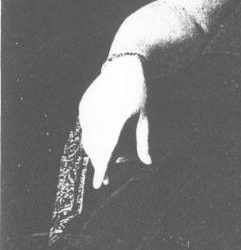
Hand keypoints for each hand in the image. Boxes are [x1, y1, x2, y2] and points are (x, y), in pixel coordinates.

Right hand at [78, 56, 151, 188]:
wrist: (123, 66)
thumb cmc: (139, 91)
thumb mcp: (145, 116)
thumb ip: (144, 141)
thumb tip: (148, 162)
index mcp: (116, 121)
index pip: (106, 152)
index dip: (102, 170)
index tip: (100, 184)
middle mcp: (98, 117)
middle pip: (94, 149)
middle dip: (99, 164)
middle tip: (107, 177)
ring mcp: (88, 112)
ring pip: (87, 140)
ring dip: (94, 152)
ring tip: (103, 161)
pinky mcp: (83, 106)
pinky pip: (85, 127)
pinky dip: (91, 136)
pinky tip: (99, 140)